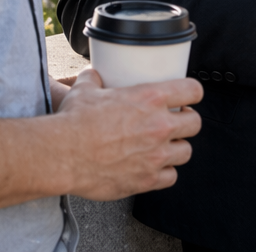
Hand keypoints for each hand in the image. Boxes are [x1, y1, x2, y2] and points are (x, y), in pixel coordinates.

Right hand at [53, 68, 203, 199]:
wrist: (60, 155)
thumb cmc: (73, 122)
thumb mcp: (85, 89)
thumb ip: (94, 79)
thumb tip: (92, 74)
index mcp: (150, 98)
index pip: (193, 90)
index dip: (192, 93)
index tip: (187, 98)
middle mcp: (159, 126)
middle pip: (195, 123)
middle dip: (186, 122)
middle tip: (174, 123)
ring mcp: (155, 155)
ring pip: (186, 152)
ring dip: (176, 149)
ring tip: (163, 147)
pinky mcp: (146, 179)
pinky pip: (171, 177)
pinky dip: (164, 173)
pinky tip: (153, 168)